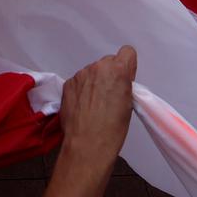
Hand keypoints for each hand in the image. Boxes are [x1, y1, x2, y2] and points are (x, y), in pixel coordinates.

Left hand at [59, 45, 136, 164]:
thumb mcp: (128, 103)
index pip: (127, 52)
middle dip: (109, 75)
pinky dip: (82, 90)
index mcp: (117, 70)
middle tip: (109, 95)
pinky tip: (84, 107)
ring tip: (95, 105)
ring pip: (92, 72)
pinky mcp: (67, 83)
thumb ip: (124, 83)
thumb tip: (119, 81)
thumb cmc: (112, 128)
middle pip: (108, 63)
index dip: (127, 66)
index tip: (125, 79)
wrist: (87, 144)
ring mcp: (80, 75)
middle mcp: (98, 68)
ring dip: (94, 82)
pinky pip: (79, 81)